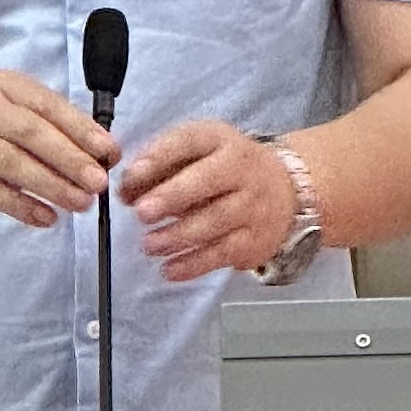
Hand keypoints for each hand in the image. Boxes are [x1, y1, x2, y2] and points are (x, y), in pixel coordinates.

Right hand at [0, 68, 114, 229]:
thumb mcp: (10, 121)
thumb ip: (51, 133)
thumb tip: (102, 155)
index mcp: (0, 85)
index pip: (46, 104)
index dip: (80, 128)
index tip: (108, 152)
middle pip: (30, 132)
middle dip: (69, 159)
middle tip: (98, 182)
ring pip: (11, 163)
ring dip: (51, 185)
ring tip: (80, 203)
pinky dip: (22, 206)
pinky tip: (46, 217)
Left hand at [118, 121, 297, 281]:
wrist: (284, 188)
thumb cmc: (225, 167)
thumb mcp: (197, 151)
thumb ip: (160, 165)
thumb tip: (126, 189)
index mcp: (221, 140)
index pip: (189, 141)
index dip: (160, 157)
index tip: (132, 174)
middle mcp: (242, 170)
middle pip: (207, 181)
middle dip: (172, 197)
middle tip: (141, 212)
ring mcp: (252, 206)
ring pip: (216, 221)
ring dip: (178, 235)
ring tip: (149, 244)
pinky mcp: (255, 240)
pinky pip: (223, 253)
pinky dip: (194, 264)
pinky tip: (169, 269)